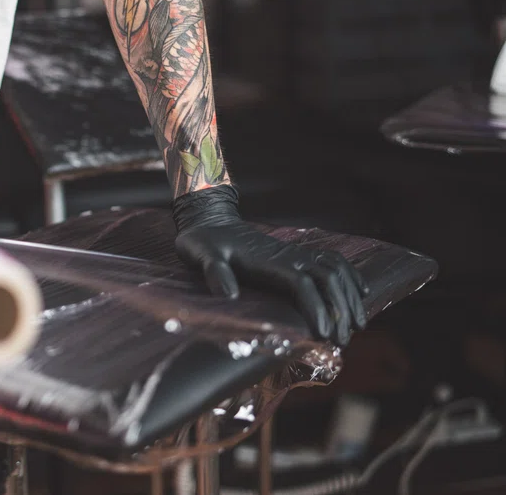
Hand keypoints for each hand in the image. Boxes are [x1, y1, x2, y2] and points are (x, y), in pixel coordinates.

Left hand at [173, 185, 368, 344]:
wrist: (209, 221)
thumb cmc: (203, 243)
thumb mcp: (201, 256)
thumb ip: (214, 272)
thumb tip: (229, 294)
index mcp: (269, 260)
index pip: (303, 284)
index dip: (316, 308)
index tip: (323, 335)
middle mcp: (288, 255)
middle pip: (327, 279)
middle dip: (340, 309)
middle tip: (345, 341)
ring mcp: (294, 253)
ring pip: (334, 271)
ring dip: (349, 296)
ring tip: (358, 325)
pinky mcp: (294, 254)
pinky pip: (331, 261)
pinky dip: (350, 275)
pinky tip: (361, 293)